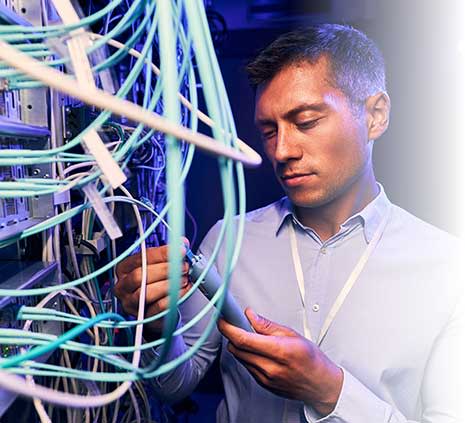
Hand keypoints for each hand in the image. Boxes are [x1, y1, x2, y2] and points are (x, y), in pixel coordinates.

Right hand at [114, 238, 190, 338]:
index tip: (180, 251)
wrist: (156, 309)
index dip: (162, 253)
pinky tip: (183, 291)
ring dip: (169, 284)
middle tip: (183, 267)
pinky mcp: (142, 317)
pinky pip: (157, 307)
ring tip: (183, 279)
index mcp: (124, 268)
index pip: (141, 257)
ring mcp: (130, 303)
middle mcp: (123, 286)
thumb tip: (182, 243)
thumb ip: (169, 253)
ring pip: (146, 292)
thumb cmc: (156, 283)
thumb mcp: (159, 265)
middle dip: (165, 269)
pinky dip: (173, 298)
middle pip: (140, 275)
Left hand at [217, 308, 342, 415]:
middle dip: (232, 334)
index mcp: (280, 351)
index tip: (223, 319)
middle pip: (237, 349)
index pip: (244, 339)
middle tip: (235, 323)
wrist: (321, 384)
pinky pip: (246, 367)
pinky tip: (257, 350)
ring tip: (251, 337)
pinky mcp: (263, 385)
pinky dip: (247, 356)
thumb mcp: (293, 334)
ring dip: (239, 345)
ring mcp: (265, 379)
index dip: (228, 328)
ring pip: (239, 358)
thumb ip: (268, 325)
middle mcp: (270, 368)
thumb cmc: (312, 359)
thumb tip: (251, 316)